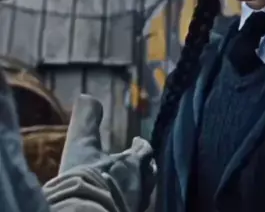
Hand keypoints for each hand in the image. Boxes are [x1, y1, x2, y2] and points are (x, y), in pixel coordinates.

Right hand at [50, 94, 155, 211]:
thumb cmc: (85, 178)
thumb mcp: (82, 145)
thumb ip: (87, 120)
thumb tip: (86, 96)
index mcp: (133, 163)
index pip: (144, 151)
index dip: (141, 146)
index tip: (136, 142)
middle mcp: (141, 185)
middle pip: (150, 174)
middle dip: (146, 168)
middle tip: (140, 165)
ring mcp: (137, 206)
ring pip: (145, 194)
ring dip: (140, 188)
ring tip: (133, 187)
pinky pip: (134, 210)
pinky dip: (130, 205)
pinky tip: (122, 205)